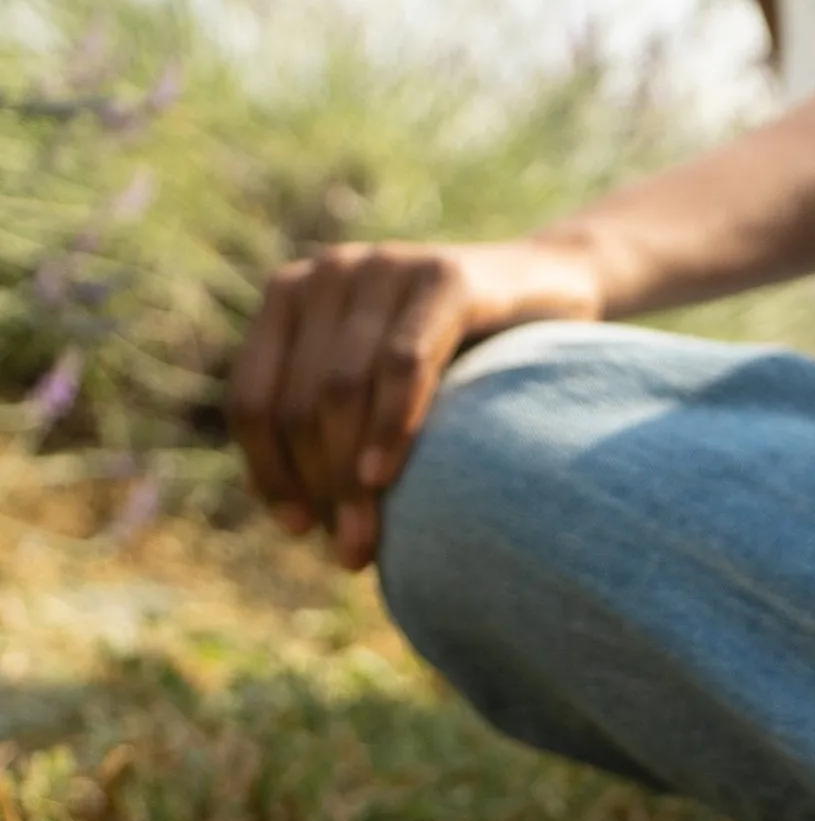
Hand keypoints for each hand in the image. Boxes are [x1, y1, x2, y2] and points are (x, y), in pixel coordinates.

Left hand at [227, 236, 604, 569]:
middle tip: (351, 554)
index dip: (267, 469)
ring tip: (366, 541)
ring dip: (348, 476)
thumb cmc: (468, 356)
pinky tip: (384, 478)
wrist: (555, 290)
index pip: (253, 397)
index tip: (297, 529)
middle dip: (318, 486)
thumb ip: (337, 426)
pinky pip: (402, 363)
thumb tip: (294, 520)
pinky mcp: (443, 276)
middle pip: (299, 401)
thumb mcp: (385, 387)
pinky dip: (389, 427)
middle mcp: (330, 272)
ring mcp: (385, 266)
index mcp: (293, 296)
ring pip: (342, 389)